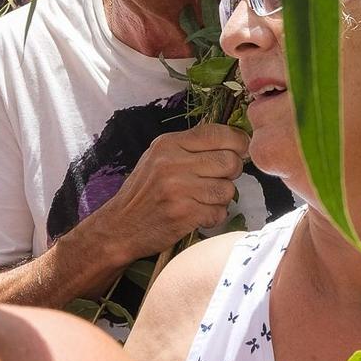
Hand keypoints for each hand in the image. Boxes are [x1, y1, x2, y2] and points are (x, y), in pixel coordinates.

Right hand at [100, 125, 250, 260]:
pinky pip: (219, 212)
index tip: (240, 150)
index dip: (237, 141)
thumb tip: (234, 142)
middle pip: (230, 161)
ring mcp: (179, 189)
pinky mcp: (185, 214)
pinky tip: (197, 215)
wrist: (120, 227)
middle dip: (232, 172)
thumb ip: (190, 148)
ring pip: (228, 189)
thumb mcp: (158, 159)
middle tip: (219, 179)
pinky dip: (213, 217)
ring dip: (221, 198)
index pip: (217, 133)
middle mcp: (173, 163)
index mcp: (168, 144)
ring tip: (203, 200)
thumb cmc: (144, 193)